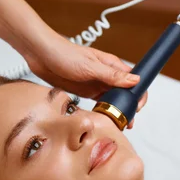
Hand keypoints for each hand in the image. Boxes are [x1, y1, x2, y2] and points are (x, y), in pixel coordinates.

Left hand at [25, 33, 147, 127]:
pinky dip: (102, 112)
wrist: (41, 55)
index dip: (138, 95)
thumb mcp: (89, 66)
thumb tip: (135, 81)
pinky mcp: (84, 91)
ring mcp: (95, 84)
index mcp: (112, 65)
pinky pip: (98, 103)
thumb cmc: (64, 53)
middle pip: (124, 93)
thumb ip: (111, 75)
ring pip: (112, 100)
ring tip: (115, 125)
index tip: (136, 109)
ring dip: (115, 112)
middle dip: (128, 108)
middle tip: (126, 123)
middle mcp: (106, 75)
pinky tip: (101, 120)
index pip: (134, 80)